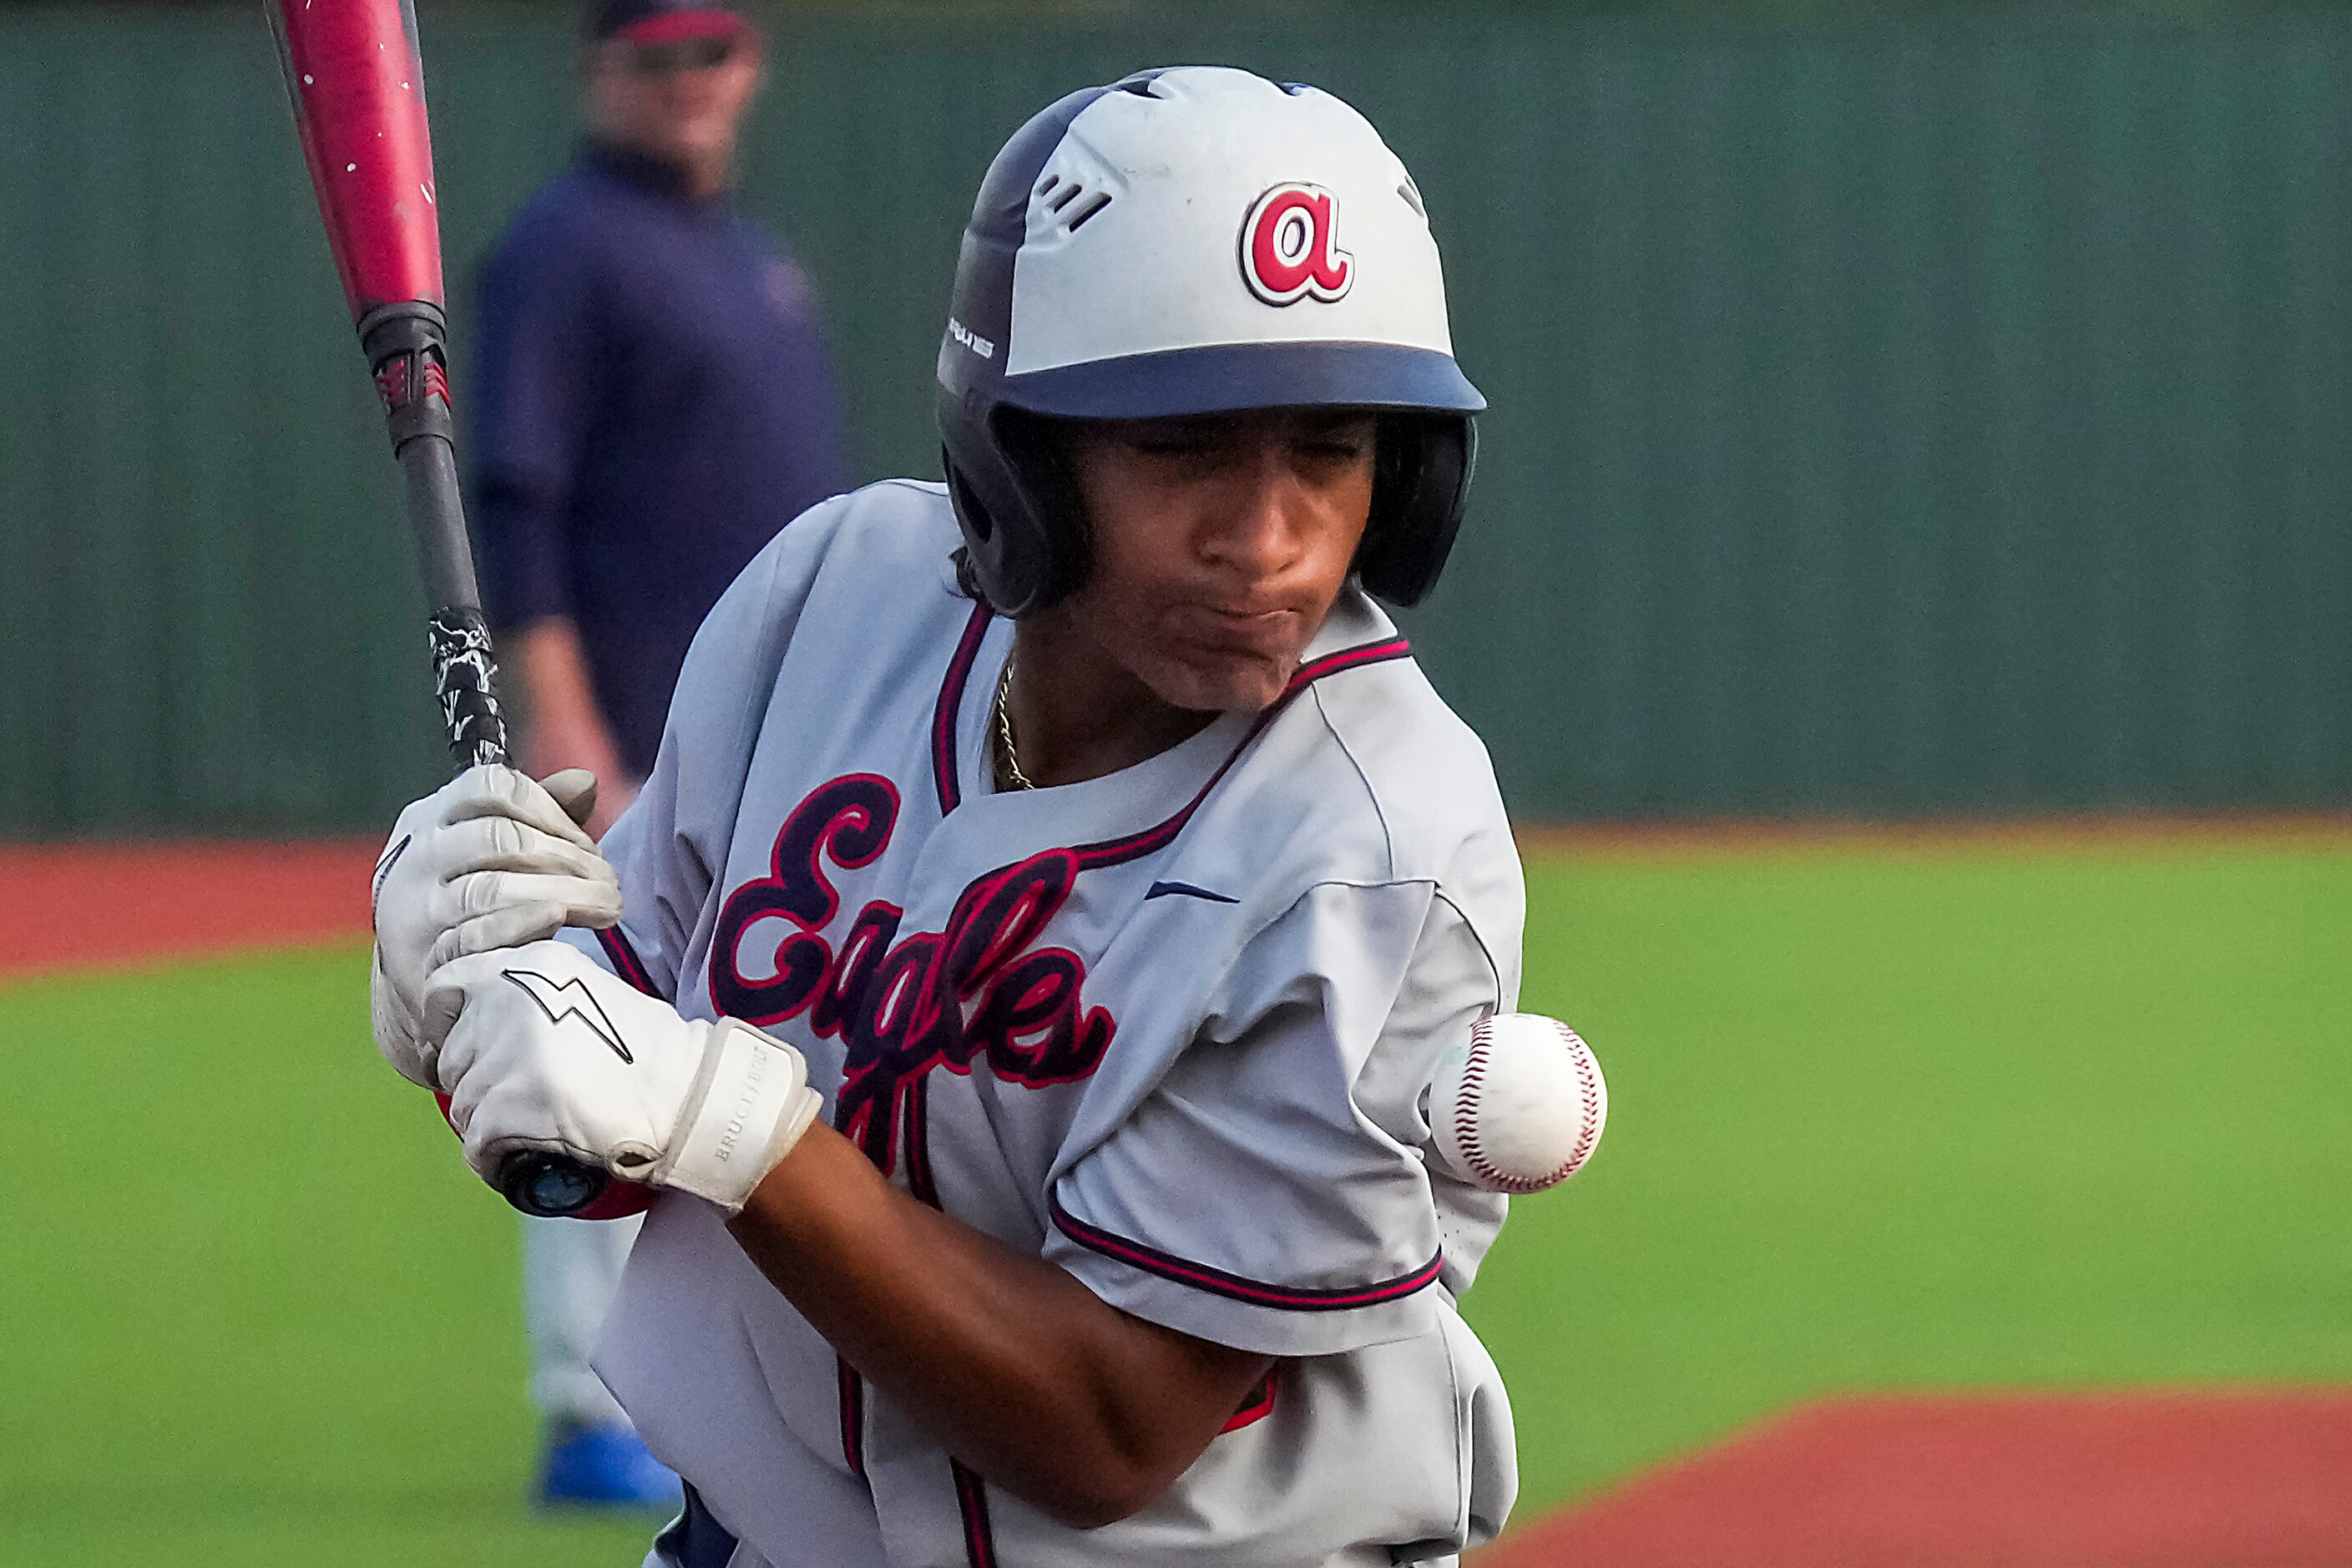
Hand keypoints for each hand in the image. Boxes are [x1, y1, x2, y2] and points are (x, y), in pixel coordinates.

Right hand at [370, 765, 621, 1087]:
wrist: (414, 976)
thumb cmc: (468, 900)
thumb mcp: (495, 851)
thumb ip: (539, 815)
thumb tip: (585, 782)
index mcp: (434, 816)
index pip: (492, 787)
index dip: (550, 810)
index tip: (588, 845)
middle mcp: (419, 855)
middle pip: (499, 837)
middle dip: (568, 858)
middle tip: (610, 882)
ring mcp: (415, 907)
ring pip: (492, 887)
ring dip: (564, 894)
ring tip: (607, 908)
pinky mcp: (423, 957)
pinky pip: (479, 936)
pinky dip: (529, 925)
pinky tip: (564, 925)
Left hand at [423, 941, 823, 1213]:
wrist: (685, 1096)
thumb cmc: (646, 1051)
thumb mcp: (585, 991)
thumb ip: (529, 997)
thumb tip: (477, 1031)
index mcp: (529, 965)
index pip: (445, 988)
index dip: (448, 1024)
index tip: (470, 1049)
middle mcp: (507, 1000)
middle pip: (452, 1056)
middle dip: (479, 1082)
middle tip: (523, 1098)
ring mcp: (504, 1056)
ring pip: (463, 1103)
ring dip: (490, 1122)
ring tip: (535, 1128)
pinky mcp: (503, 1110)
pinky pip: (475, 1145)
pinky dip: (494, 1160)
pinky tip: (524, 1157)